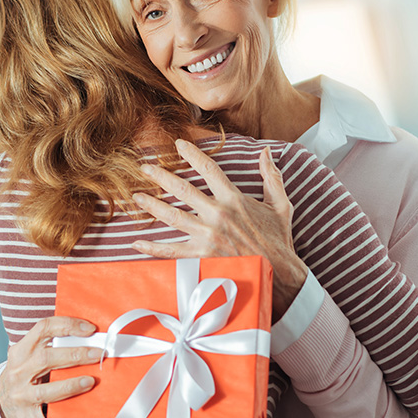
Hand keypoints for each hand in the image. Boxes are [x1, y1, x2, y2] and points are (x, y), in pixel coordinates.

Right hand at [0, 316, 102, 417]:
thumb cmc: (26, 372)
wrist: (1, 400)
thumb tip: (92, 336)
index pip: (43, 329)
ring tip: (91, 382)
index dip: (67, 325)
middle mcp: (18, 373)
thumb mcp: (30, 354)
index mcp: (21, 351)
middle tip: (98, 354)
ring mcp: (21, 398)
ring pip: (45, 393)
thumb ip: (52, 344)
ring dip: (69, 386)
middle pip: (46, 358)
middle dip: (75, 355)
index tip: (90, 329)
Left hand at [131, 139, 307, 318]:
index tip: (177, 144)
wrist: (279, 274)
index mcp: (234, 199)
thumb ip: (272, 176)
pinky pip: (172, 251)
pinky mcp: (202, 256)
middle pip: (183, 189)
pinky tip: (137, 242)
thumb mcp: (281, 205)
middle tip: (144, 167)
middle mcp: (218, 214)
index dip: (192, 153)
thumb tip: (267, 151)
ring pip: (173, 216)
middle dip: (161, 175)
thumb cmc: (278, 240)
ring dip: (152, 205)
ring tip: (136, 196)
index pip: (208, 169)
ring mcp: (208, 236)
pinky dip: (153, 248)